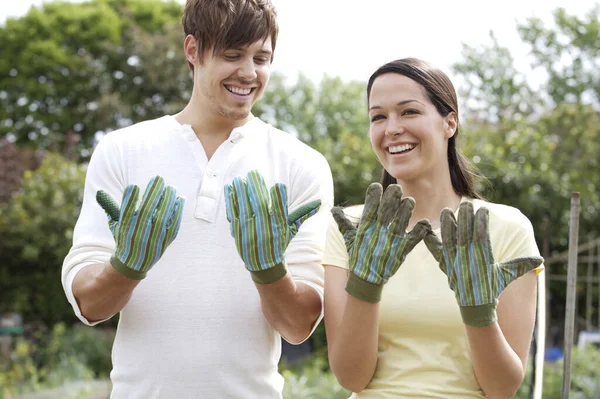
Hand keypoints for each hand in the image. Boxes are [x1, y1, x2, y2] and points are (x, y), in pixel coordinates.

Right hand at [96, 176, 184, 279]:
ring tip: (171, 187)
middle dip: (152, 193)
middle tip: (158, 178)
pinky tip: (180, 200)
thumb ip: (110, 207)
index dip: (129, 199)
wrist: (132, 264)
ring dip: (167, 200)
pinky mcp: (165, 241)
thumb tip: (99, 192)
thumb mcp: (115, 224)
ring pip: (162, 217)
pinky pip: (173, 225)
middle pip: (146, 211)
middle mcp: (139, 234)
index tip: (134, 186)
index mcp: (125, 229)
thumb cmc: (124, 238)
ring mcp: (153, 239)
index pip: (126, 212)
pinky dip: (177, 212)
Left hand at [224, 170, 320, 283]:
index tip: (278, 185)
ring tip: (239, 178)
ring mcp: (249, 231)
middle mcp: (264, 230)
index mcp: (279, 228)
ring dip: (240, 192)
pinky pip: (233, 213)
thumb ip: (302, 214)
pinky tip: (230, 188)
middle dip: (256, 188)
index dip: (280, 198)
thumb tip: (319, 203)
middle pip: (260, 206)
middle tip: (253, 173)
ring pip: (244, 208)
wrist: (263, 265)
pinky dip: (231, 201)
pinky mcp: (237, 231)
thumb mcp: (292, 230)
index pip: (281, 211)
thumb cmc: (279, 242)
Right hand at [332, 183, 428, 302]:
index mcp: (366, 228)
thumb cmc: (357, 257)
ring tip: (410, 201)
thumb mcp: (348, 239)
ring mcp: (391, 241)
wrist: (366, 280)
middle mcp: (378, 232)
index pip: (370, 207)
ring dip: (406, 210)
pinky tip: (425, 223)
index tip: (377, 186)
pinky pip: (413, 239)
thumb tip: (333, 210)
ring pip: (401, 221)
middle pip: (387, 210)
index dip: (373, 195)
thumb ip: (343, 223)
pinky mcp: (402, 251)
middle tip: (397, 188)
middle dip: (392, 198)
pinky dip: (420, 231)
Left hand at [423, 201, 543, 326]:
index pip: (482, 234)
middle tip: (465, 203)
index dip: (482, 220)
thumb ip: (521, 265)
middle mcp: (468, 258)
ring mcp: (455, 261)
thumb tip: (540, 260)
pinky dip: (430, 240)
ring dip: (447, 224)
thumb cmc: (493, 289)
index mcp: (483, 257)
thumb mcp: (507, 276)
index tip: (482, 208)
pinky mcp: (445, 266)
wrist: (476, 307)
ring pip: (449, 238)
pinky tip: (426, 229)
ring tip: (446, 211)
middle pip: (465, 232)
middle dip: (465, 216)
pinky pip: (436, 251)